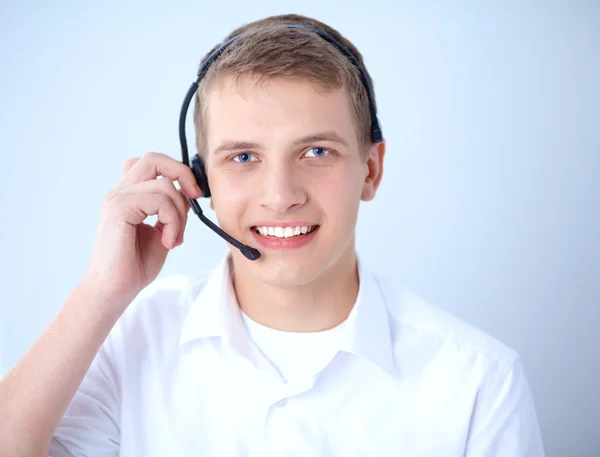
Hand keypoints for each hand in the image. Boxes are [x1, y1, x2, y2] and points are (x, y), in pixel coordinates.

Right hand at [83, 151, 201, 309]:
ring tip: (174, 238)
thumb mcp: (162, 231)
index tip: (193, 195)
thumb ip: (172, 211)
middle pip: (154, 158)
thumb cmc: (135, 265)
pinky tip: (167, 242)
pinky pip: (159, 201)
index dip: (176, 171)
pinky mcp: (118, 208)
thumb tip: (188, 195)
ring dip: (180, 214)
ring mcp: (117, 198)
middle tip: (194, 198)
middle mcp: (120, 191)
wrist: (114, 290)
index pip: (152, 163)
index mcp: (129, 194)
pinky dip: (172, 221)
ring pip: (164, 185)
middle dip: (182, 174)